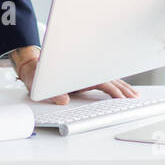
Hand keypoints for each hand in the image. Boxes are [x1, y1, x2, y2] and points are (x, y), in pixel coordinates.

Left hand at [11, 50, 138, 105]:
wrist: (30, 64)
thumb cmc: (35, 72)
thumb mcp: (38, 82)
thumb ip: (50, 93)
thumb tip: (63, 101)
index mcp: (76, 72)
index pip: (100, 81)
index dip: (112, 89)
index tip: (122, 97)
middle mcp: (83, 72)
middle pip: (109, 80)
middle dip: (123, 89)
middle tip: (135, 99)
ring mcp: (85, 74)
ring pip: (109, 79)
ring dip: (122, 87)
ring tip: (134, 96)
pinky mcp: (84, 76)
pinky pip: (103, 81)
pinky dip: (115, 86)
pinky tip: (121, 92)